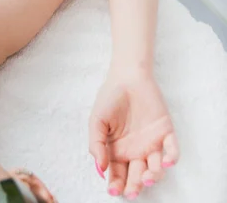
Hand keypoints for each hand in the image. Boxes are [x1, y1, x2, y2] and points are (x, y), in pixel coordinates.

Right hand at [89, 73, 178, 198]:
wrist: (127, 76)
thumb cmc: (109, 97)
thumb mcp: (97, 120)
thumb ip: (96, 144)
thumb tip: (101, 169)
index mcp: (118, 150)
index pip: (118, 174)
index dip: (116, 184)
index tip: (114, 190)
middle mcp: (136, 151)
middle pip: (138, 176)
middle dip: (135, 186)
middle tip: (132, 191)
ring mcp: (152, 143)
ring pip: (156, 167)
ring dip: (153, 176)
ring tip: (147, 177)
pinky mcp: (166, 132)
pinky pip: (172, 150)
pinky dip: (171, 158)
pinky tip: (166, 162)